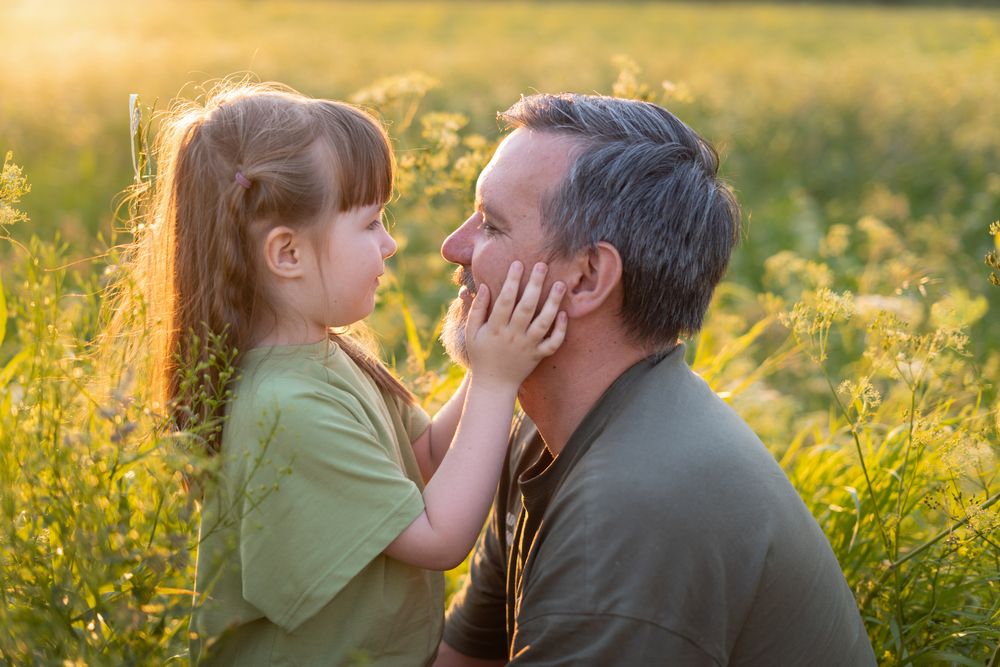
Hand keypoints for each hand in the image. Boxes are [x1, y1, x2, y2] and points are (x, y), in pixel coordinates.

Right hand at [465, 261, 567, 389]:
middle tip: (542, 265)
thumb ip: (478, 309)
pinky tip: (563, 314)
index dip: (511, 281)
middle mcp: (513, 336)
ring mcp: (528, 346)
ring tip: (560, 284)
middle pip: (526, 307)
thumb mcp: (472, 332)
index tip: (518, 264)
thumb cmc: (481, 354)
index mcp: (495, 328)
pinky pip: (552, 343)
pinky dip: (560, 330)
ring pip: (543, 323)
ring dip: (552, 303)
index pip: (504, 301)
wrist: (494, 385)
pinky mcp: (538, 355)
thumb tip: (485, 286)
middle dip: (534, 285)